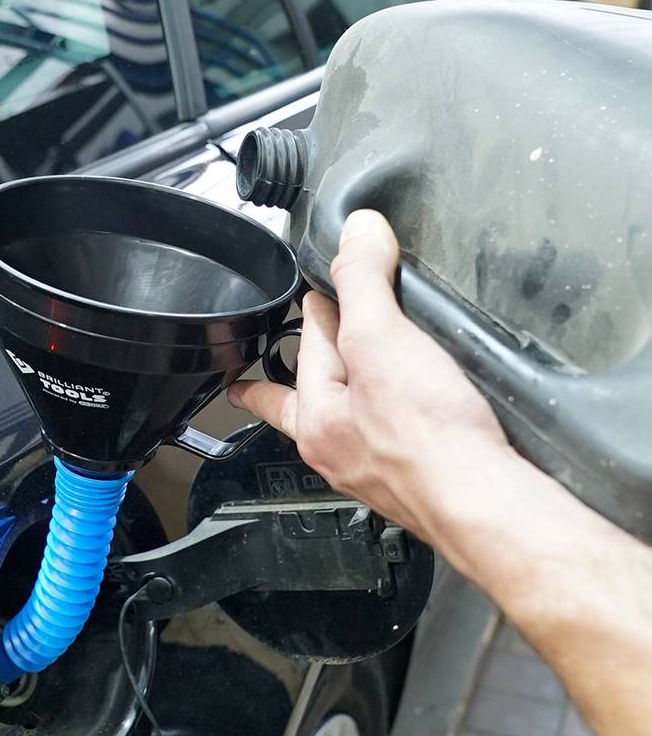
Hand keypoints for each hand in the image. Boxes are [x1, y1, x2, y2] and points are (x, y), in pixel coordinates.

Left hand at [228, 210, 515, 548]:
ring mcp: (377, 471)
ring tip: (333, 395)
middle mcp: (338, 452)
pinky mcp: (419, 480)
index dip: (317, 305)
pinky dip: (392, 425)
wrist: (486, 504)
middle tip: (251, 385)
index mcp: (316, 419)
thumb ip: (364, 283)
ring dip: (341, 402)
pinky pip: (392, 443)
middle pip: (302, 401)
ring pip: (346, 424)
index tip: (315, 291)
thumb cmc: (428, 440)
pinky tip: (410, 422)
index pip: (309, 342)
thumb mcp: (383, 340)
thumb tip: (356, 231)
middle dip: (280, 387)